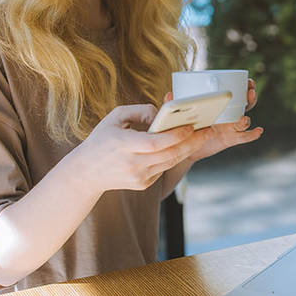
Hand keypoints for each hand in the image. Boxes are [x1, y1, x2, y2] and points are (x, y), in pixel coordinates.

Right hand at [73, 104, 218, 191]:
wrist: (87, 173)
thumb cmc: (102, 139)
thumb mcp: (115, 117)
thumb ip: (139, 110)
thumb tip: (161, 113)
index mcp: (123, 146)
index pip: (155, 143)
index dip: (176, 135)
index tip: (191, 125)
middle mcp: (132, 164)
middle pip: (170, 154)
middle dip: (193, 142)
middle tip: (209, 130)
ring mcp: (139, 177)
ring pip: (171, 162)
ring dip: (189, 149)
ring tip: (203, 136)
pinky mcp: (144, 184)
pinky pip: (165, 168)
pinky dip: (175, 156)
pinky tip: (185, 146)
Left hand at [161, 79, 261, 165]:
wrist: (184, 146)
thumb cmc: (184, 125)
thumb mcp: (180, 112)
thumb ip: (174, 104)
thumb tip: (169, 94)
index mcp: (220, 104)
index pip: (236, 93)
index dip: (245, 86)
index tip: (249, 80)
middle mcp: (229, 114)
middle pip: (246, 104)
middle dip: (251, 97)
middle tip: (250, 92)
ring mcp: (231, 127)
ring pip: (244, 120)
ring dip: (247, 118)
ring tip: (244, 118)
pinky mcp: (230, 139)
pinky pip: (244, 137)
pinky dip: (252, 134)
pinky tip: (258, 131)